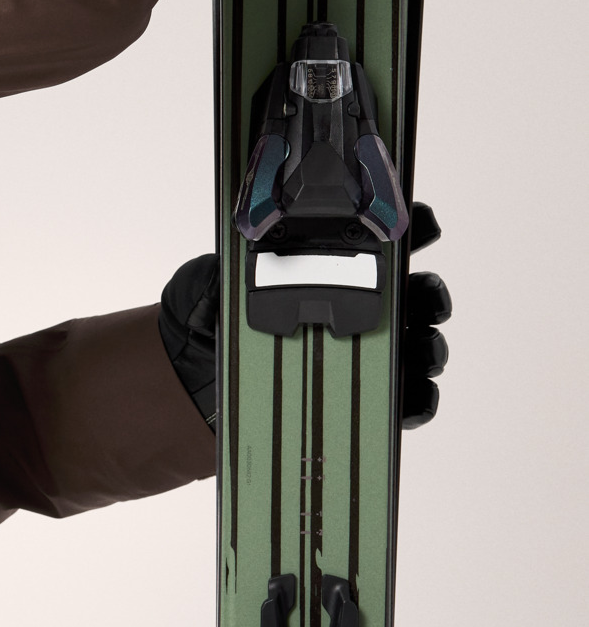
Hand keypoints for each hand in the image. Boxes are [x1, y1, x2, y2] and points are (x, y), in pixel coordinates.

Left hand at [159, 213, 450, 430]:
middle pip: (415, 297)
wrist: (195, 373)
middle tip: (425, 298)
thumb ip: (229, 266)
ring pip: (418, 346)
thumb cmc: (211, 314)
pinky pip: (403, 401)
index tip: (421, 224)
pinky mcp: (362, 397)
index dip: (411, 229)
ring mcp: (363, 352)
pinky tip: (414, 392)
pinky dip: (418, 399)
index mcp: (329, 266)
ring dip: (430, 346)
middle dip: (430, 295)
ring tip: (424, 348)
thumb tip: (242, 254)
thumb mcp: (211, 279)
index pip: (384, 244)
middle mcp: (356, 306)